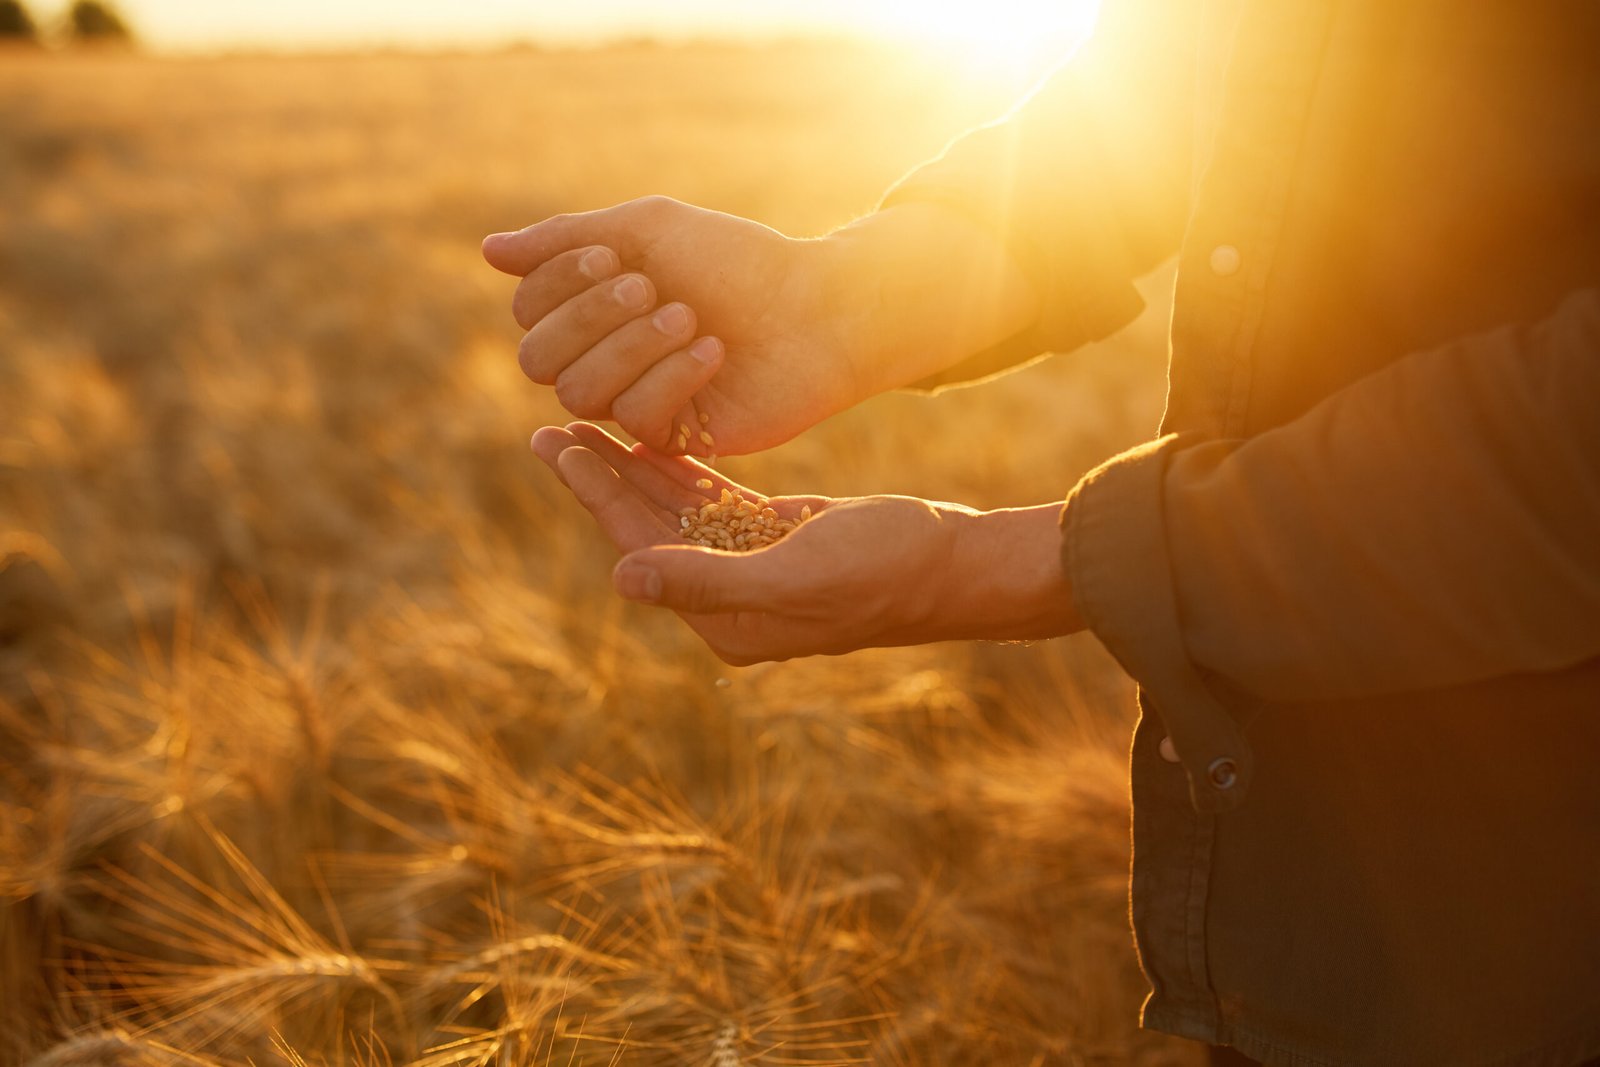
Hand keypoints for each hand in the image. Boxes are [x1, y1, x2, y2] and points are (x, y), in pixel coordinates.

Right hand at [484, 196, 855, 456]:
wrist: (818, 306)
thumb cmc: (738, 261)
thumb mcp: (650, 230)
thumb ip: (568, 240)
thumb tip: (489, 250)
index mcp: (594, 308)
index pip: (528, 310)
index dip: (558, 285)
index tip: (613, 256)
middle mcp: (606, 358)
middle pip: (538, 359)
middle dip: (588, 318)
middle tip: (648, 286)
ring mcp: (637, 401)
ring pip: (580, 394)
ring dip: (631, 347)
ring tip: (688, 317)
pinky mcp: (675, 437)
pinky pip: (636, 419)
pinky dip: (672, 378)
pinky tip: (714, 353)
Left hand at [529, 423, 1081, 664]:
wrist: (952, 564)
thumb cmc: (884, 572)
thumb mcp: (796, 576)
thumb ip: (709, 580)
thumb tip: (624, 579)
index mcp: (725, 619)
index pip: (641, 549)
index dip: (596, 496)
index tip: (555, 444)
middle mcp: (728, 598)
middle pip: (645, 528)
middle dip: (598, 478)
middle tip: (547, 427)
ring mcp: (750, 565)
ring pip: (674, 510)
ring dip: (630, 468)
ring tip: (582, 425)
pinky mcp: (774, 536)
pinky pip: (712, 500)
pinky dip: (680, 469)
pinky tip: (647, 438)